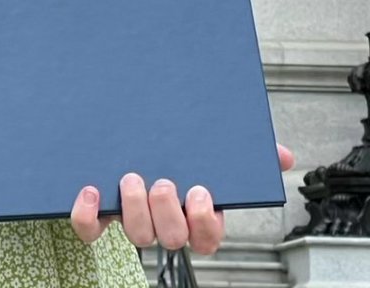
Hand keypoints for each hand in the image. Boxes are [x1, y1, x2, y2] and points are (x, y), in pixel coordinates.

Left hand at [70, 144, 294, 254]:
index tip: (201, 193)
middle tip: (163, 183)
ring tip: (131, 177)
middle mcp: (164, 219)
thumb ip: (246, 150)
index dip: (205, 223)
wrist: (125, 131)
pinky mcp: (97, 212)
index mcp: (194, 210)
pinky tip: (90, 190)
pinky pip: (90, 230)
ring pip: (138, 235)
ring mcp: (131, 217)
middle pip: (173, 238)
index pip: (208, 237)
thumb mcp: (212, 144)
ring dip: (136, 210)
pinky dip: (88, 216)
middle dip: (168, 214)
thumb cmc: (175, 145)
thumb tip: (282, 154)